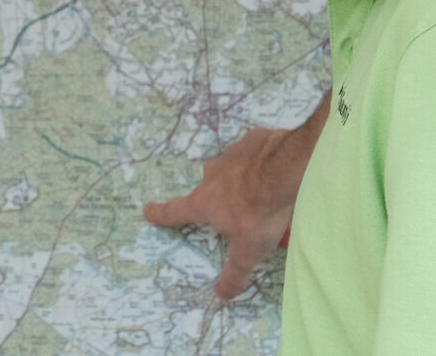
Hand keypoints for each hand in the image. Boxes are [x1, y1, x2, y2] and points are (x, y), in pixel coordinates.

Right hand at [143, 106, 325, 299]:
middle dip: (215, 196)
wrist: (286, 170)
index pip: (176, 211)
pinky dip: (259, 159)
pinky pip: (252, 151)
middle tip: (233, 208)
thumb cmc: (259, 213)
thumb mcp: (248, 251)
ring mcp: (232, 154)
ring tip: (259, 188)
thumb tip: (221, 295)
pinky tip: (274, 169)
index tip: (148, 210)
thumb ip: (234, 273)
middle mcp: (213, 175)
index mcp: (205, 202)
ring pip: (230, 167)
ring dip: (239, 177)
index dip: (162, 213)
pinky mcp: (254, 140)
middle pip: (208, 188)